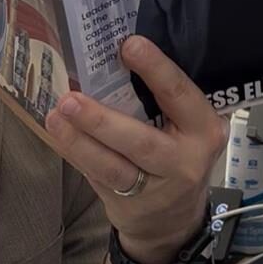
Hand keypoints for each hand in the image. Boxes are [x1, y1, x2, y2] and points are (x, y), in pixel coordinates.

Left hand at [45, 36, 227, 263]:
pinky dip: (76, 155)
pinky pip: (98, 177)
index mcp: (206, 129)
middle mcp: (185, 160)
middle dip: (102, 119)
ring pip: (114, 166)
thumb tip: (125, 57)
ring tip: (56, 116)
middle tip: (71, 98)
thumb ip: (171, 100)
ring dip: (80, 141)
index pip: (180, 94)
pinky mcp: (129, 205)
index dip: (155, 69)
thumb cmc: (183, 153)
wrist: (177, 218)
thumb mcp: (193, 126)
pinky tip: (59, 135)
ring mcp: (156, 188)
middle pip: (141, 141)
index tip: (128, 45)